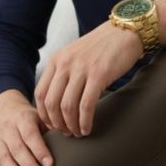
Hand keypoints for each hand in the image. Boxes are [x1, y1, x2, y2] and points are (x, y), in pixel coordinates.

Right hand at [0, 90, 54, 165]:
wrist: (4, 110)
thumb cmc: (29, 119)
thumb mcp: (40, 117)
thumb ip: (52, 128)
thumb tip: (71, 139)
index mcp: (23, 119)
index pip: (31, 135)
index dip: (40, 150)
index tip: (50, 164)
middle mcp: (8, 128)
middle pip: (17, 149)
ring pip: (4, 157)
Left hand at [34, 21, 143, 137]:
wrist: (125, 32)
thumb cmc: (101, 48)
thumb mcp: (75, 55)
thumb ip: (63, 73)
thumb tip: (56, 102)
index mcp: (56, 60)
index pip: (40, 94)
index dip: (44, 115)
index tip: (53, 125)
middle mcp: (65, 63)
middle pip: (51, 103)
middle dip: (57, 124)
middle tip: (66, 133)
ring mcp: (81, 69)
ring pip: (67, 106)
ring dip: (71, 125)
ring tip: (78, 133)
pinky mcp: (99, 74)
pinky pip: (86, 105)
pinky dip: (84, 121)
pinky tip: (87, 128)